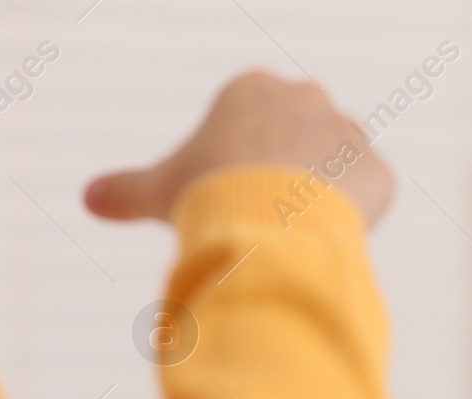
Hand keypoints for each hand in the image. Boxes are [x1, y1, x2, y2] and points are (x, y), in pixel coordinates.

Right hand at [84, 70, 392, 226]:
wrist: (271, 221)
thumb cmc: (209, 196)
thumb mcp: (158, 190)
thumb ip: (125, 191)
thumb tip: (90, 200)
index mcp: (252, 88)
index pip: (251, 125)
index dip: (239, 164)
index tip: (230, 192)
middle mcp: (308, 99)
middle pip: (296, 141)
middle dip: (283, 174)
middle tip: (263, 215)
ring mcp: (349, 134)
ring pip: (337, 168)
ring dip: (322, 196)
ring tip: (293, 230)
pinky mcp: (381, 173)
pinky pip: (369, 197)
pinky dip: (354, 219)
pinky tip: (327, 237)